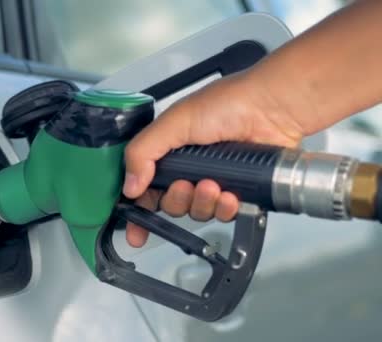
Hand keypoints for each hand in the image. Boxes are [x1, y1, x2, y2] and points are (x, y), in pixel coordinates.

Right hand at [123, 72, 303, 246]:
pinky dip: (225, 208)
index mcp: (168, 151)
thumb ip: (144, 152)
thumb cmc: (228, 103)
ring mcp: (213, 179)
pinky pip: (223, 214)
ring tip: (213, 185)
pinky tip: (229, 194)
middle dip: (176, 200)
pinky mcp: (237, 190)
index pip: (144, 187)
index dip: (137, 211)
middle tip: (185, 185)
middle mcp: (189, 167)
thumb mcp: (174, 122)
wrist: (273, 108)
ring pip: (196, 211)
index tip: (135, 232)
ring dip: (202, 202)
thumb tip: (130, 185)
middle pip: (170, 204)